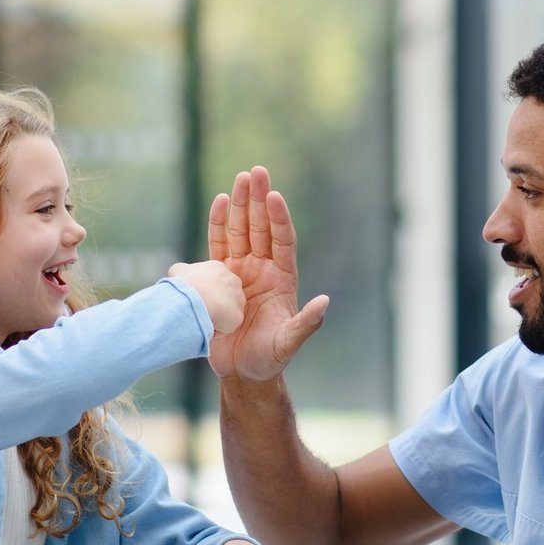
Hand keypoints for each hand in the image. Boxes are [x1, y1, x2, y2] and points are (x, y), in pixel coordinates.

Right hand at [168, 260, 244, 334]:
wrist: (194, 299)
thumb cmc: (185, 284)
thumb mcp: (178, 271)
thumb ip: (184, 272)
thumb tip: (182, 277)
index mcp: (218, 268)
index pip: (215, 281)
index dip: (205, 291)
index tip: (195, 298)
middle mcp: (233, 280)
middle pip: (224, 296)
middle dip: (214, 303)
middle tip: (199, 309)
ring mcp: (238, 298)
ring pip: (227, 312)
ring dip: (216, 317)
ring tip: (202, 318)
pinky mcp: (238, 316)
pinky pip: (226, 327)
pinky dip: (216, 330)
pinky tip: (206, 326)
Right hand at [207, 167, 329, 380]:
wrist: (241, 372)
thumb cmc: (269, 359)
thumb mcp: (289, 343)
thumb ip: (307, 324)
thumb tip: (325, 302)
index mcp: (282, 279)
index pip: (282, 241)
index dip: (279, 219)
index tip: (275, 196)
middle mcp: (262, 269)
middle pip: (261, 228)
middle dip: (259, 200)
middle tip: (256, 172)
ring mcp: (240, 271)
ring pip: (240, 231)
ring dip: (240, 205)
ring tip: (240, 179)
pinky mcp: (219, 278)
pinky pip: (218, 246)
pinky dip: (218, 224)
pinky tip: (220, 202)